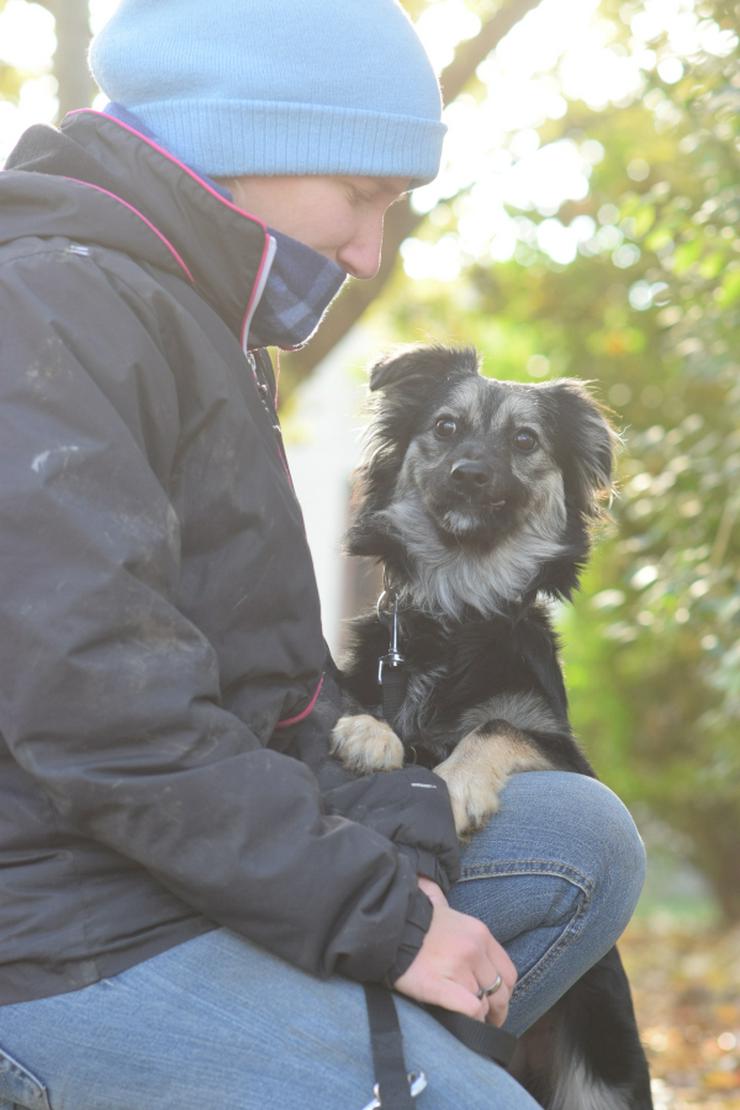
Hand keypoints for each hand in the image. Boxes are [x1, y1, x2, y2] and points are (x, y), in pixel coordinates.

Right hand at [393, 878, 516, 1025]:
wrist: (386, 926)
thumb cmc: (413, 920)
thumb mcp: (442, 908)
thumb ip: (450, 907)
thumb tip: (432, 886)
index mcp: (479, 934)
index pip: (508, 973)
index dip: (504, 993)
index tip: (497, 1004)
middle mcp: (473, 950)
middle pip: (499, 992)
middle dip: (496, 1011)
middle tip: (486, 1021)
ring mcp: (458, 967)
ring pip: (484, 1003)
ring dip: (477, 1016)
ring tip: (467, 1020)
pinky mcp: (439, 985)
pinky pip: (470, 1009)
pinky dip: (470, 1019)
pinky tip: (461, 1021)